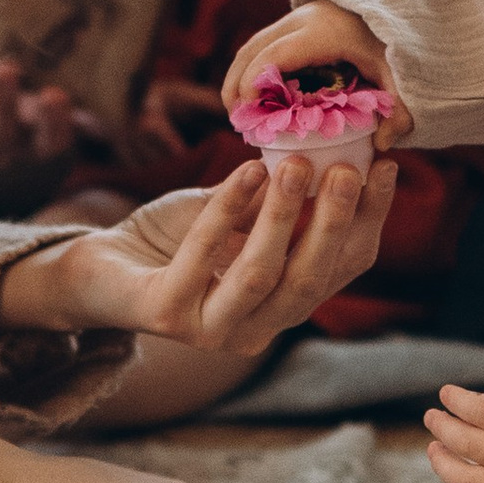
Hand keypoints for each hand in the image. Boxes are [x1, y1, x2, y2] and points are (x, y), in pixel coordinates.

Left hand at [0, 42, 81, 186]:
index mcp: (47, 127)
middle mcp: (23, 145)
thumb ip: (56, 47)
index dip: (73, 123)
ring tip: (5, 70)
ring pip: (0, 138)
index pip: (66, 135)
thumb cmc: (6, 59)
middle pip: (41, 145)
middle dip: (48, 121)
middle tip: (53, 93)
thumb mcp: (31, 52)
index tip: (72, 97)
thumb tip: (81, 30)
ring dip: (3, 105)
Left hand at [0, 154, 396, 361]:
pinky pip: (202, 259)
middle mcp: (255, 329)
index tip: (386, 167)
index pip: (341, 269)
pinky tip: (245, 171)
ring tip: (296, 164)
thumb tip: (327, 152)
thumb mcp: (235, 212)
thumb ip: (276, 197)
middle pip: (310, 279)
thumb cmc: (171, 239)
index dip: (368, 221)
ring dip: (284, 217)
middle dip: (334, 222)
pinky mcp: (166, 317)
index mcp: (283, 307)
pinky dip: (226, 210)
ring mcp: (211, 330)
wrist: (97, 269)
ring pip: (262, 274)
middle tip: (348, 168)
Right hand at [222, 2, 409, 144]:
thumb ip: (399, 110)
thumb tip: (382, 145)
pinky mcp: (299, 18)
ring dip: (241, 73)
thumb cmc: (401, 39)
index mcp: (324, 32)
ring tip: (238, 109)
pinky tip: (257, 93)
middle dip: (237, 82)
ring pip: (255, 42)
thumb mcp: (402, 74)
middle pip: (254, 48)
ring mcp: (299, 15)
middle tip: (235, 118)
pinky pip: (266, 40)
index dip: (253, 82)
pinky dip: (254, 64)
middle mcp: (305, 18)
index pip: (275, 55)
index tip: (246, 113)